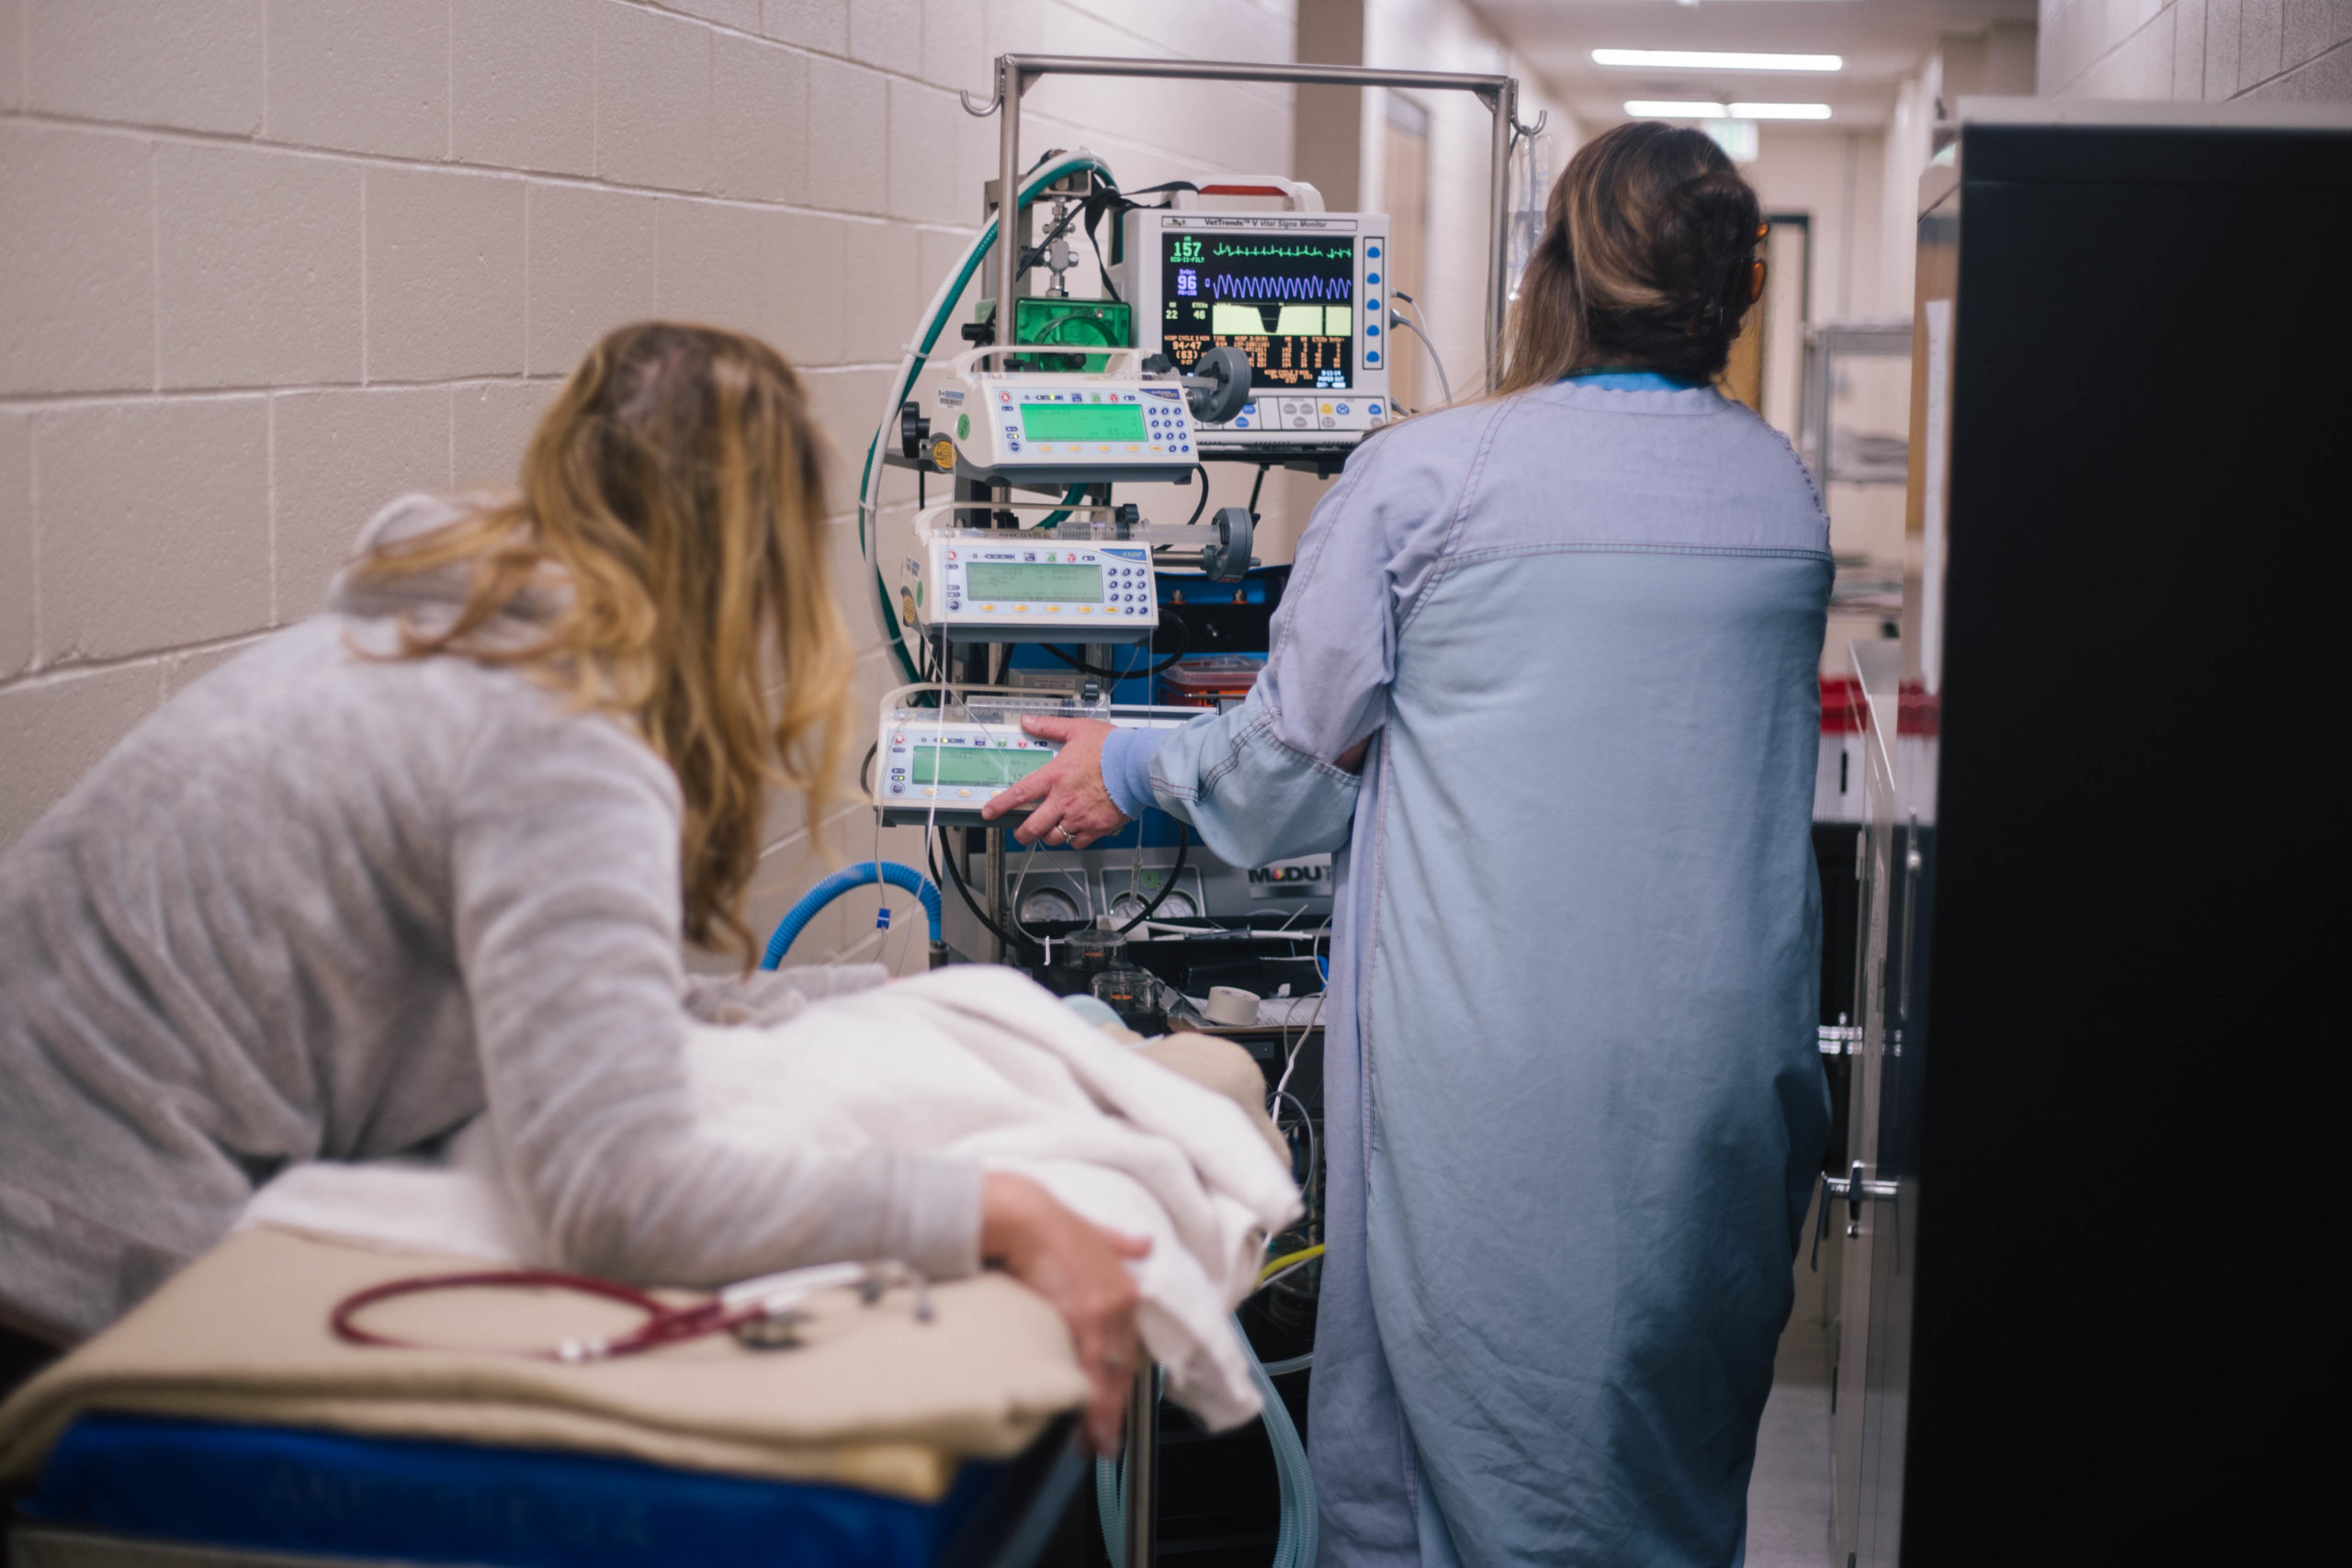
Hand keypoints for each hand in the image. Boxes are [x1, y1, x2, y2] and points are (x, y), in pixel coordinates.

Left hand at [978, 716, 1128, 848]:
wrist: (1138, 765)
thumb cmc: (1112, 747)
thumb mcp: (1077, 729)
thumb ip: (1050, 727)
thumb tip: (1028, 721)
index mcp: (1055, 777)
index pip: (1019, 794)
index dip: (1000, 806)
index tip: (990, 813)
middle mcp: (1063, 800)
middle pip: (1033, 827)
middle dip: (1022, 833)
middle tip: (1021, 832)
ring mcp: (1080, 817)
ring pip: (1055, 837)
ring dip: (1049, 836)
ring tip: (1051, 830)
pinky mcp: (1098, 827)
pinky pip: (1079, 842)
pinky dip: (1075, 839)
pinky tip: (1077, 831)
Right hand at [981, 1171, 1151, 1452]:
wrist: (1024, 1215)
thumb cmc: (1049, 1224)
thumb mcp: (1095, 1230)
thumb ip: (1119, 1242)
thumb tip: (1143, 1244)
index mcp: (1123, 1288)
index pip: (1126, 1348)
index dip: (1120, 1380)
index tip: (1114, 1405)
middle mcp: (1119, 1303)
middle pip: (1121, 1368)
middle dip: (1114, 1409)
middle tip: (1106, 1442)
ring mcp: (1101, 1314)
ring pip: (1108, 1377)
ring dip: (1103, 1417)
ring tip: (1094, 1446)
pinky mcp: (1080, 1321)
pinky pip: (1089, 1375)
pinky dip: (1090, 1406)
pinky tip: (1085, 1429)